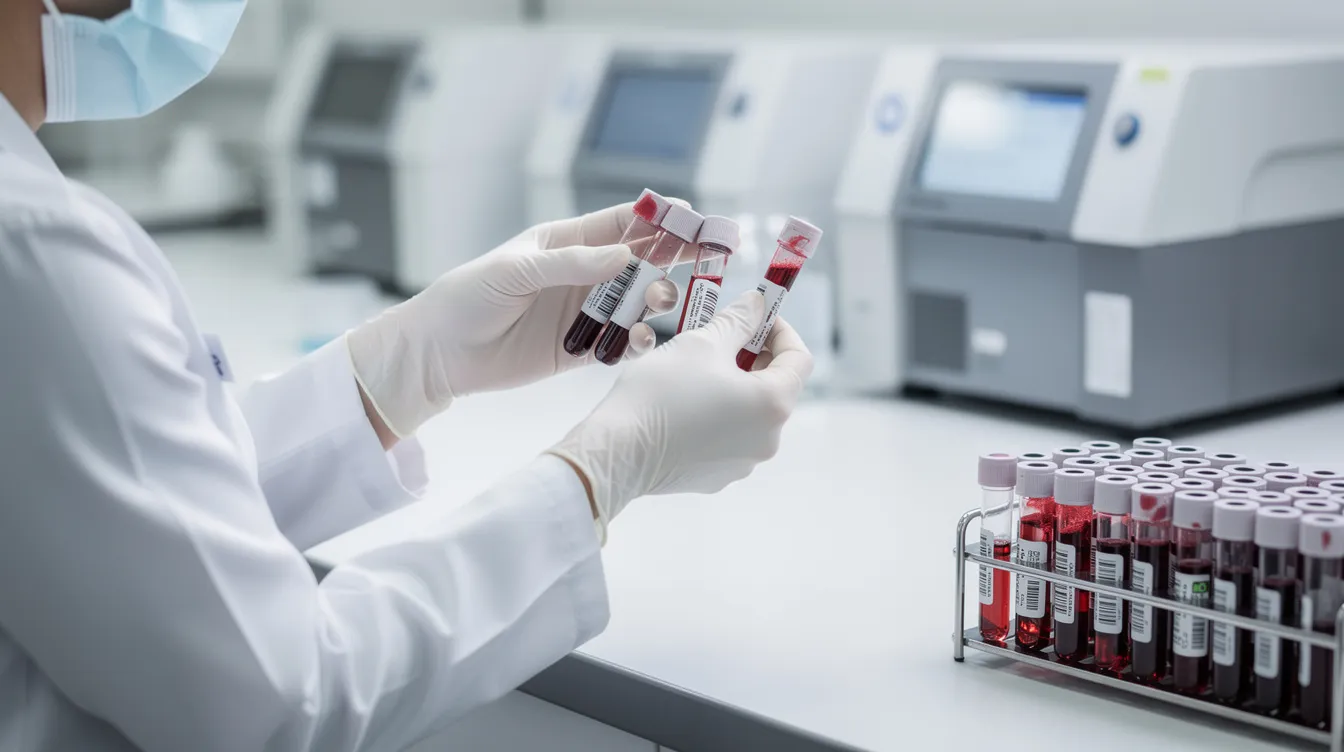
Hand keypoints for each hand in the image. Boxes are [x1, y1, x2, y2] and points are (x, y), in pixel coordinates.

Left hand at [346, 203, 690, 437]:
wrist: (440, 354)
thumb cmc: (468, 298)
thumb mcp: (516, 271)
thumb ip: (572, 264)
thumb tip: (626, 255)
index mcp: (566, 242)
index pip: (624, 224)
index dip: (662, 219)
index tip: (697, 217)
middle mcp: (582, 274)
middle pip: (643, 260)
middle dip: (678, 256)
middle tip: (713, 257)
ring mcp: (584, 312)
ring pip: (638, 302)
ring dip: (658, 300)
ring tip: (662, 304)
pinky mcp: (581, 350)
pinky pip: (622, 343)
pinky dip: (639, 342)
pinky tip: (645, 342)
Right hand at [547, 291, 812, 538]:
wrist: (617, 451)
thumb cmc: (661, 393)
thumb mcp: (702, 343)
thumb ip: (738, 320)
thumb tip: (757, 304)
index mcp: (773, 405)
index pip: (799, 359)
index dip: (780, 330)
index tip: (756, 315)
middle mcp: (767, 440)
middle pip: (775, 387)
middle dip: (754, 356)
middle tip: (724, 335)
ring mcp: (743, 463)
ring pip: (749, 412)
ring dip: (734, 385)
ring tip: (699, 367)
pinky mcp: (716, 476)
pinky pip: (727, 436)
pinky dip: (717, 414)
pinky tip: (686, 400)